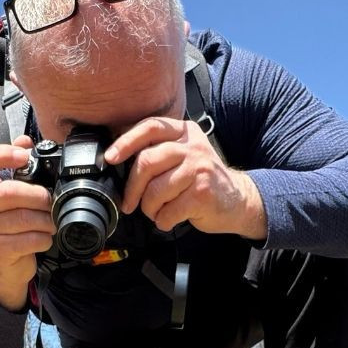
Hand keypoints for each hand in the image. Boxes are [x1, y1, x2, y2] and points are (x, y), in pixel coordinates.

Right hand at [0, 136, 54, 310]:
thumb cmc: (14, 226)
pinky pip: (25, 240)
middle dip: (37, 196)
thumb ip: (19, 168)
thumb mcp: (15, 196)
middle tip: (50, 201)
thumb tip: (25, 140)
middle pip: (7, 192)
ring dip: (44, 220)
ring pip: (20, 218)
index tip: (24, 156)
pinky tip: (45, 238)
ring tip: (52, 222)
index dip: (1, 154)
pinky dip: (42, 239)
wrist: (6, 266)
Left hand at [105, 118, 266, 239]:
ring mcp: (200, 169)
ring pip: (155, 190)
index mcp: (184, 132)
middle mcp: (193, 146)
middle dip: (132, 188)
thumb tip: (117, 159)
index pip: (150, 127)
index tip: (110, 157)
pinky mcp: (203, 193)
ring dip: (150, 208)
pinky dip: (163, 220)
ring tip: (156, 212)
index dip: (126, 142)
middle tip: (130, 203)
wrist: (237, 199)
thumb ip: (158, 151)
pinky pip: (169, 210)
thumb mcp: (184, 154)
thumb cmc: (201, 180)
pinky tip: (170, 219)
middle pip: (147, 161)